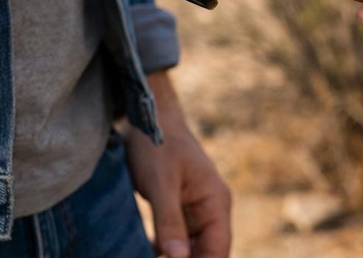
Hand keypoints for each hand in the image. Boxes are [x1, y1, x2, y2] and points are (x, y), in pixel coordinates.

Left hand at [125, 72, 231, 257]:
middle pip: (204, 252)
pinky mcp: (175, 210)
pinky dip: (161, 250)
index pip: (219, 250)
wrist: (145, 119)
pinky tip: (143, 253)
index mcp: (216, 202)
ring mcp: (192, 211)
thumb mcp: (161, 184)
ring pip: (187, 249)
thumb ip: (169, 221)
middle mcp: (209, 210)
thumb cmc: (158, 145)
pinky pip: (173, 240)